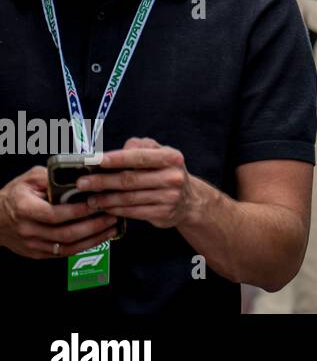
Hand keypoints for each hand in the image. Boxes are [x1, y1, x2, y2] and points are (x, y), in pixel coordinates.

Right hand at [0, 166, 119, 258]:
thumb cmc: (15, 195)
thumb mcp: (30, 179)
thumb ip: (52, 176)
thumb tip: (78, 176)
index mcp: (25, 208)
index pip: (54, 214)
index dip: (77, 211)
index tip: (96, 203)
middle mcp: (28, 229)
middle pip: (64, 234)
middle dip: (93, 226)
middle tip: (112, 216)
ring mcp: (32, 245)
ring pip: (67, 248)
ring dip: (93, 239)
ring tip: (112, 228)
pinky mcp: (37, 254)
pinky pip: (63, 254)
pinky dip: (83, 247)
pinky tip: (98, 237)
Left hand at [79, 137, 202, 229]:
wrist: (189, 200)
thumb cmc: (166, 172)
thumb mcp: (160, 153)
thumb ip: (140, 146)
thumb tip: (119, 150)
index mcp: (171, 157)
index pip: (140, 157)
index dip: (116, 159)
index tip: (95, 161)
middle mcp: (173, 177)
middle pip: (130, 180)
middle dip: (102, 181)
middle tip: (82, 183)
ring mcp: (169, 197)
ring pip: (129, 198)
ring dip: (105, 198)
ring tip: (89, 198)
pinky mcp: (163, 214)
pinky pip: (133, 212)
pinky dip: (116, 210)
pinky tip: (105, 207)